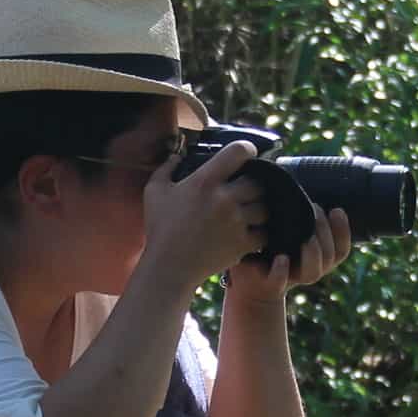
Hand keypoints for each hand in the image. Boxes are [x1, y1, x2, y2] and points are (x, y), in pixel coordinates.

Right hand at [140, 141, 268, 290]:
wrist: (168, 267)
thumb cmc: (160, 228)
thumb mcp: (154, 192)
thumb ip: (167, 167)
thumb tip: (177, 155)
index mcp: (204, 181)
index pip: (240, 151)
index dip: (248, 149)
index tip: (246, 155)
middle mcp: (224, 199)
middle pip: (257, 182)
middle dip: (251, 186)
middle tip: (243, 191)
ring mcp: (235, 222)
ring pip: (263, 208)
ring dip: (257, 210)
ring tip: (246, 214)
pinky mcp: (242, 244)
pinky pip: (263, 233)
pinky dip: (258, 234)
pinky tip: (247, 233)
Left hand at [223, 203, 351, 306]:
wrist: (247, 278)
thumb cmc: (267, 249)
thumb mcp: (284, 229)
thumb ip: (297, 215)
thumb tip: (303, 180)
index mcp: (317, 257)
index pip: (340, 248)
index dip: (343, 231)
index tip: (337, 209)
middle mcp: (309, 269)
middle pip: (329, 256)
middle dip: (325, 232)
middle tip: (315, 209)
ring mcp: (292, 278)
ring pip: (314, 271)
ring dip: (313, 252)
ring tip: (306, 236)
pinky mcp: (271, 283)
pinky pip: (280, 281)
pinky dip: (282, 271)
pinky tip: (282, 259)